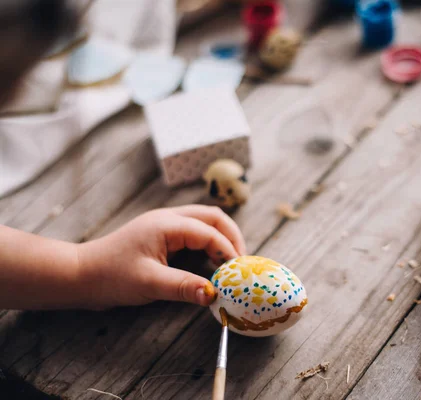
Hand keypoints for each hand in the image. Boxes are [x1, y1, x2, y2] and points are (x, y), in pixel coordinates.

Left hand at [76, 205, 245, 309]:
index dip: (228, 250)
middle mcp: (169, 218)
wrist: (81, 274)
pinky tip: (212, 260)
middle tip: (242, 262)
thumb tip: (214, 294)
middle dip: (232, 236)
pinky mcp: (162, 234)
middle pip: (213, 216)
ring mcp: (165, 224)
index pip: (209, 232)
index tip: (239, 272)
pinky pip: (195, 230)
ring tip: (232, 261)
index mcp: (167, 224)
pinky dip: (210, 241)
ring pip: (205, 220)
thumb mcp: (149, 283)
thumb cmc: (111, 276)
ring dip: (222, 237)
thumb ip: (183, 287)